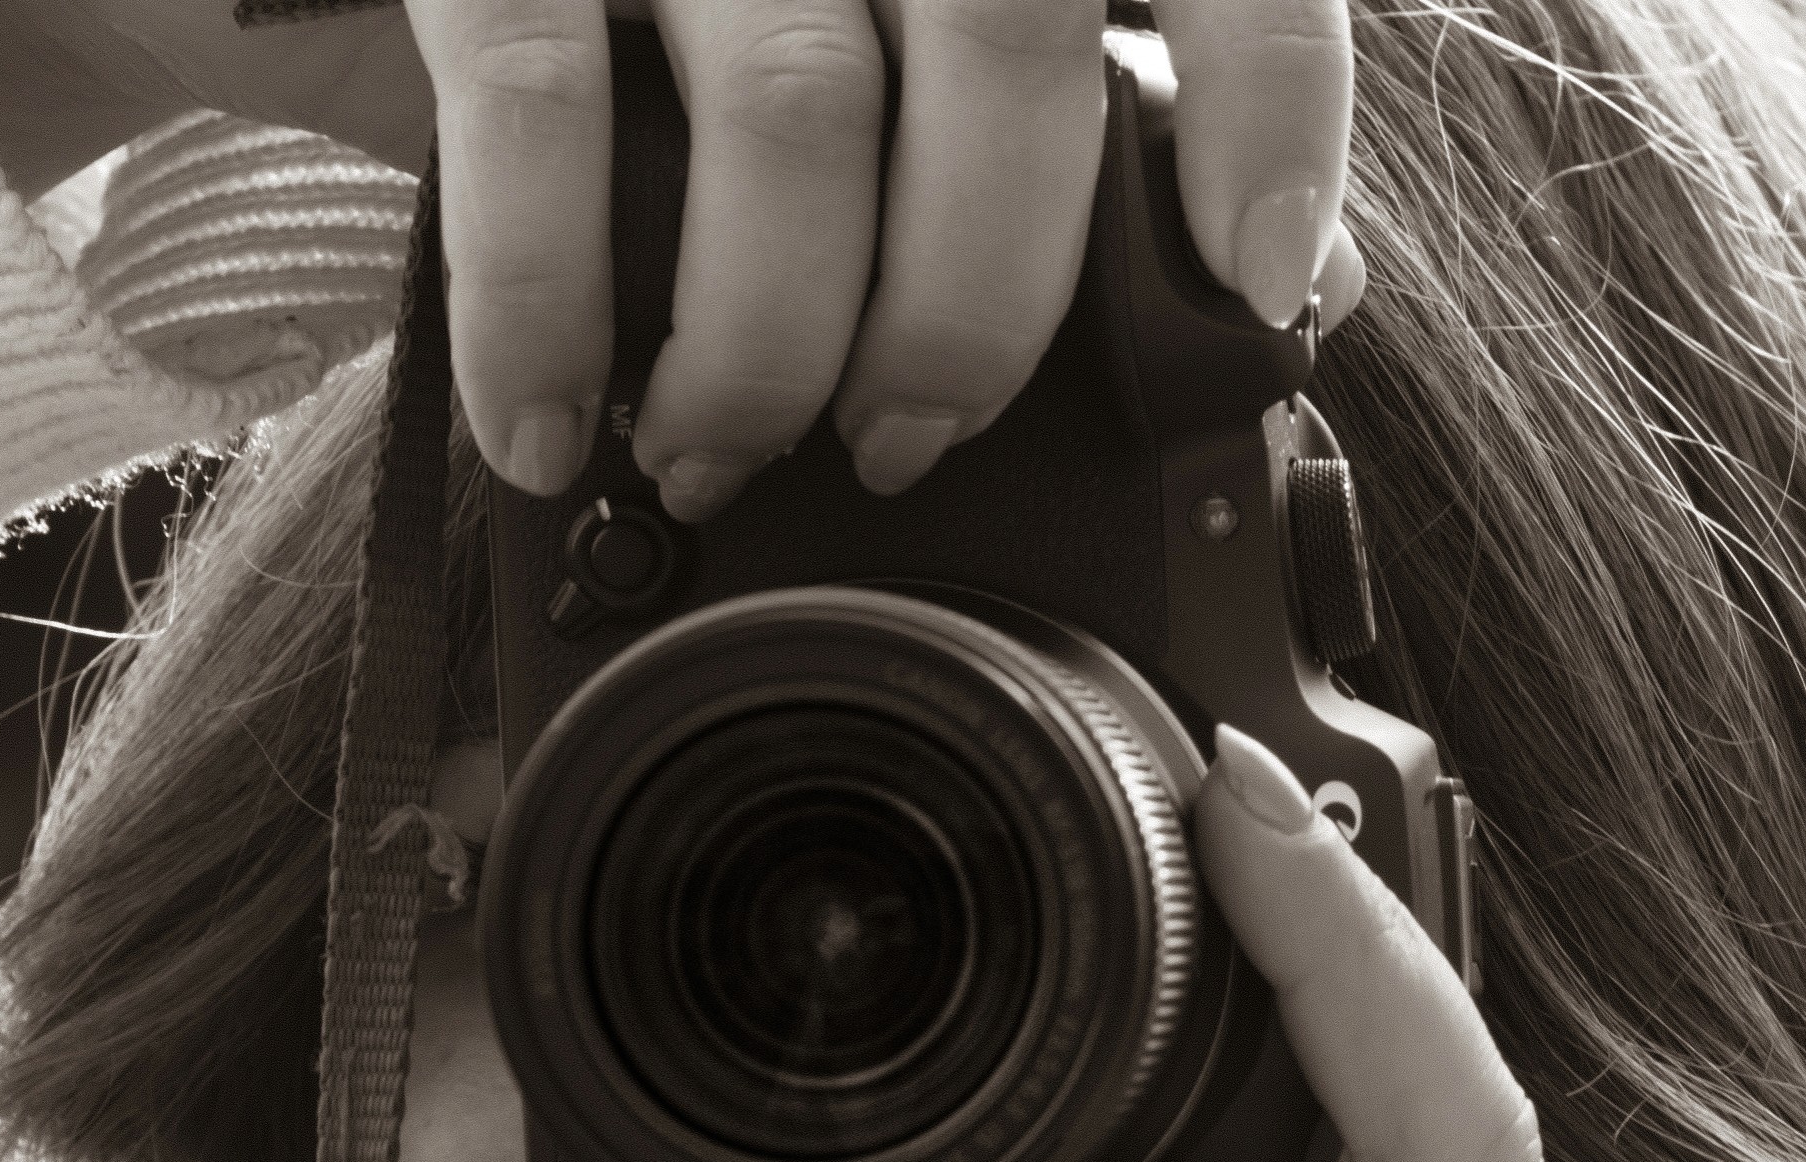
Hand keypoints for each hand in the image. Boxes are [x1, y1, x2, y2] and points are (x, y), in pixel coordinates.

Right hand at [0, 0, 1362, 509]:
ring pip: (798, 109)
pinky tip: (545, 425)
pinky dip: (551, 314)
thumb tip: (1293, 267)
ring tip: (711, 444)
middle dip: (969, 305)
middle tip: (902, 441)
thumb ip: (1063, 107)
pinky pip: (544, 117)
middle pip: (1006, 47)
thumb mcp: (878, 14)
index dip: (1264, 107)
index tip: (1252, 279)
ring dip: (768, 342)